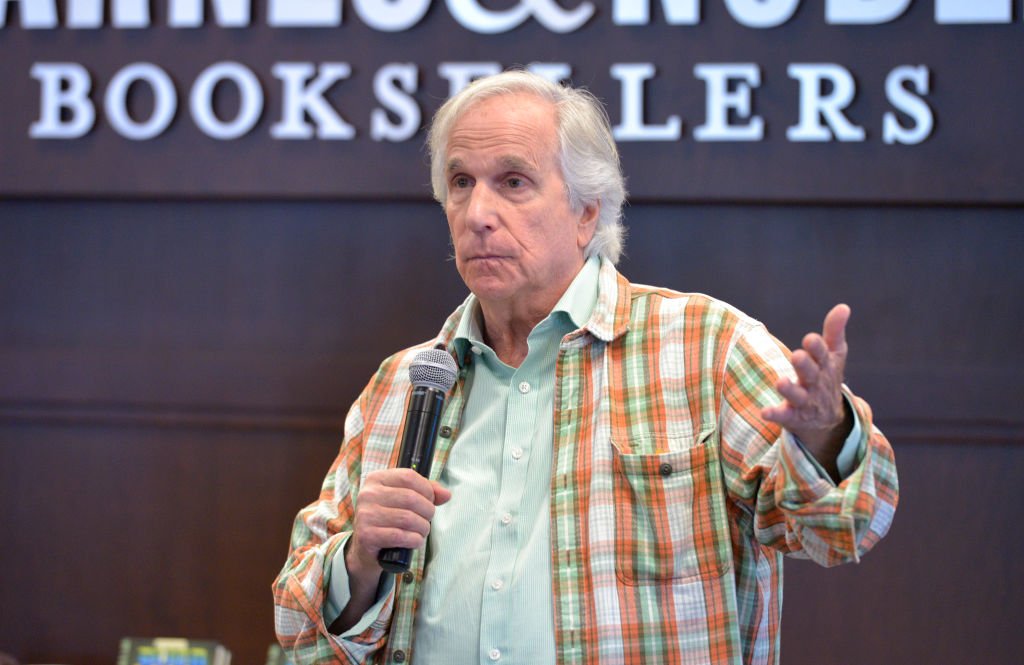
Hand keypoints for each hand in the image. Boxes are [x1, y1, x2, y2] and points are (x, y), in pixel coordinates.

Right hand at [346, 468, 450, 581]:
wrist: (365, 548)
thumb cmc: (388, 519)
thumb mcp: (403, 500)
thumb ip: (426, 493)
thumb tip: (446, 494)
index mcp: (376, 479)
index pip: (409, 476)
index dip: (427, 489)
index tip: (430, 501)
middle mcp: (368, 494)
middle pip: (410, 498)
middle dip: (427, 511)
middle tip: (427, 519)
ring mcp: (365, 515)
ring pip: (408, 518)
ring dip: (423, 528)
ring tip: (422, 531)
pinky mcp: (366, 535)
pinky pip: (400, 536)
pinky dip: (414, 540)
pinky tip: (414, 541)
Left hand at [761, 304, 852, 467]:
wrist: (828, 420)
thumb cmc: (826, 378)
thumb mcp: (834, 356)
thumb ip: (834, 332)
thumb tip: (843, 306)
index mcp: (825, 366)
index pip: (823, 355)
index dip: (817, 348)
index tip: (810, 339)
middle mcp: (816, 384)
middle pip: (811, 374)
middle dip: (805, 365)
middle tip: (796, 356)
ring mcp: (805, 402)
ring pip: (797, 396)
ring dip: (789, 389)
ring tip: (780, 382)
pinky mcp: (793, 417)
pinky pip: (784, 416)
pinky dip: (775, 415)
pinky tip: (764, 412)